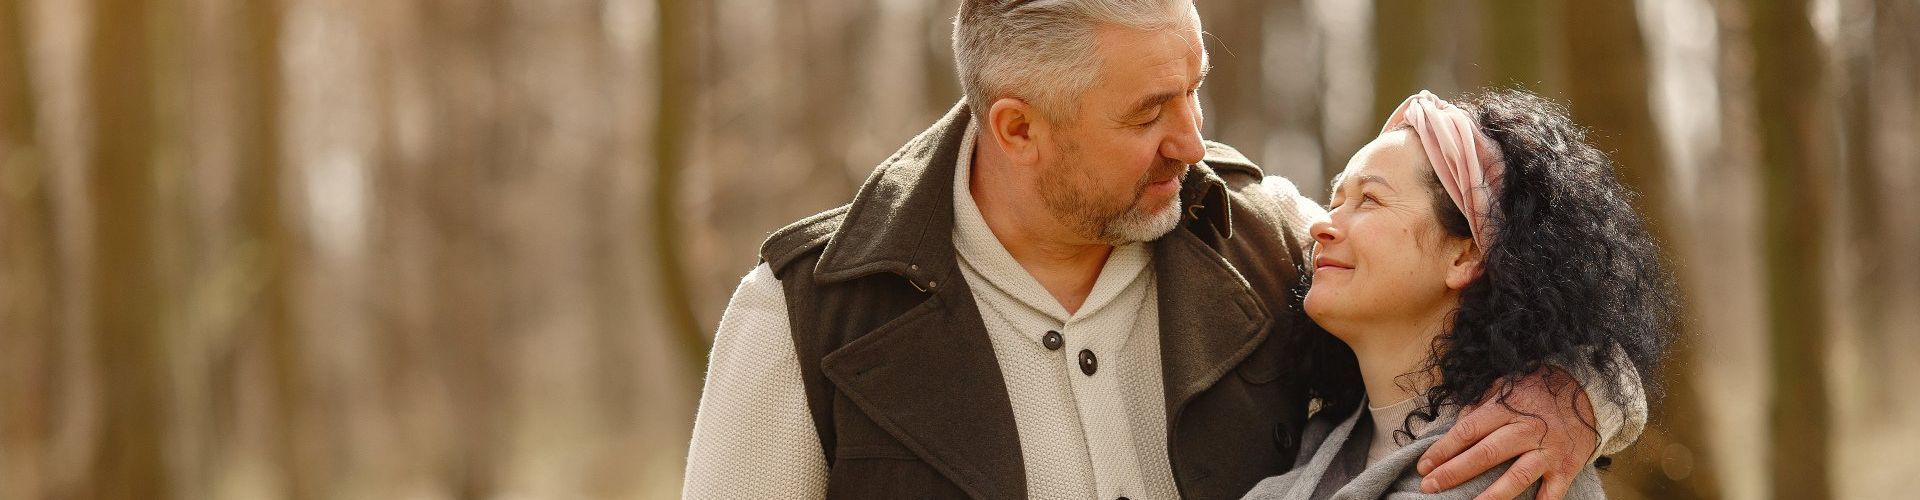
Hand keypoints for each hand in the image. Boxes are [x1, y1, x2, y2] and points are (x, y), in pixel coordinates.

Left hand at [1416, 368, 1596, 499]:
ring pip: (1516, 477)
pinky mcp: (1567, 467)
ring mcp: (1548, 451)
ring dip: (1490, 496)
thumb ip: (1481, 405)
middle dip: (1453, 472)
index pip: (1468, 431)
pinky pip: (1552, 493)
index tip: (1423, 465)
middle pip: (1485, 455)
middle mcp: (1526, 430)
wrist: (1588, 390)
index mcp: (1507, 409)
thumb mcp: (1506, 386)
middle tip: (1429, 486)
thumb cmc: (1538, 389)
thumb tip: (1457, 422)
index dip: (1443, 450)